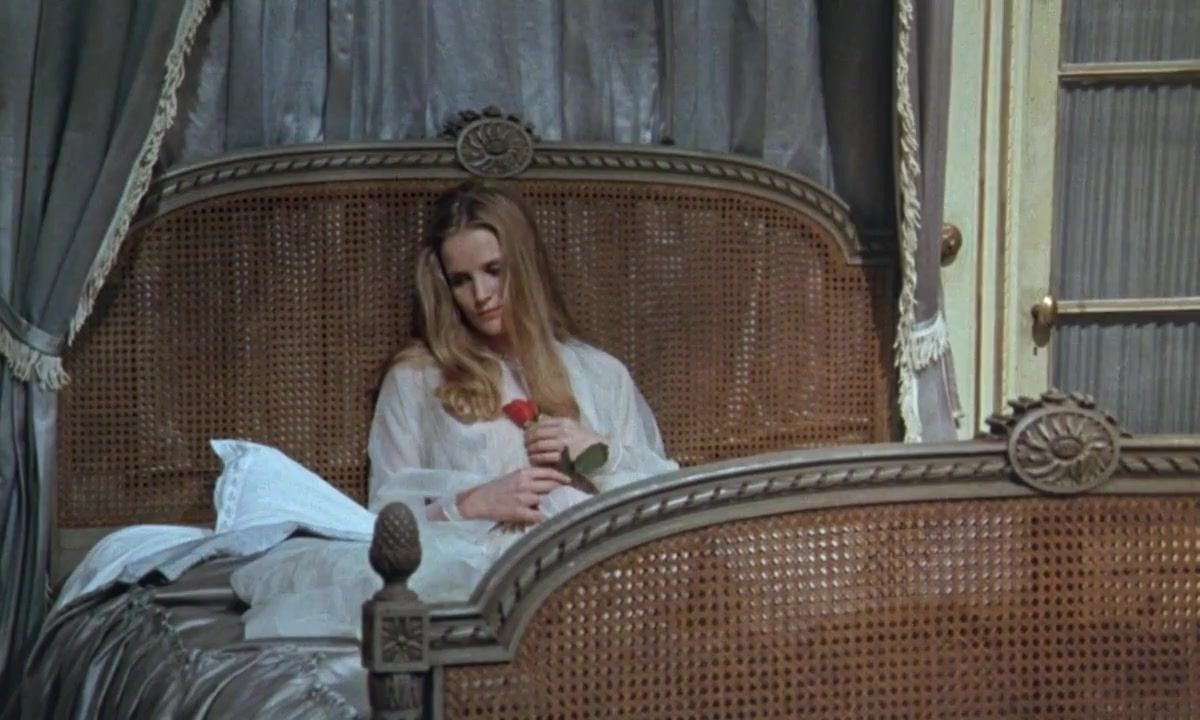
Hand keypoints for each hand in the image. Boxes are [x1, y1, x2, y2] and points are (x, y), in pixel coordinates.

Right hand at [456, 466, 571, 523]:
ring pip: (547, 500)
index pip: (548, 472)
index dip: (561, 476)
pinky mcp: (520, 512)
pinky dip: (544, 517)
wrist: (478, 500)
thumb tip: (547, 482)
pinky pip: (539, 515)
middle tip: (567, 494)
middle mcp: (526, 484)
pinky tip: (547, 518)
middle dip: (560, 490)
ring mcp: (523, 498)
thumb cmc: (495, 489)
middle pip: (551, 486)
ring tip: (558, 507)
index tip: (568, 481)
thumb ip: (529, 478)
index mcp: (524, 473)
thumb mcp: (513, 477)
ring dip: (553, 504)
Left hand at [524, 416, 605, 467]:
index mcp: (564, 421)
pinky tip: (534, 460)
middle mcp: (563, 430)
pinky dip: (537, 459)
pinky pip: (545, 457)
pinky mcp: (564, 456)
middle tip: (525, 445)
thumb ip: (556, 424)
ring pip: (539, 445)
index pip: (541, 423)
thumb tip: (537, 420)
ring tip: (529, 453)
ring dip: (531, 450)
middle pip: (537, 434)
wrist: (601, 453)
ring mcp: (564, 444)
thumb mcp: (572, 427)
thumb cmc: (585, 441)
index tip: (526, 435)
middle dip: (528, 440)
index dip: (530, 429)